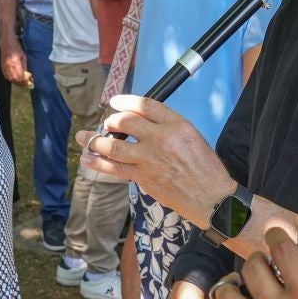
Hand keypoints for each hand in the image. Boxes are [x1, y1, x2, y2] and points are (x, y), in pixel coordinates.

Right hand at [1, 43, 30, 87]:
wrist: (6, 43)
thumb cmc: (16, 48)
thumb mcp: (23, 56)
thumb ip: (25, 66)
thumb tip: (27, 75)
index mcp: (16, 62)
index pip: (20, 75)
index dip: (24, 81)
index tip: (28, 83)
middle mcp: (9, 65)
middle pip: (15, 78)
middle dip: (20, 83)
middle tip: (24, 84)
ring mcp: (4, 66)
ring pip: (10, 78)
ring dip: (15, 82)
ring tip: (20, 83)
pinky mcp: (2, 66)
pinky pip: (5, 76)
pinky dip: (10, 79)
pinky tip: (14, 80)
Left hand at [77, 94, 230, 217]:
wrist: (211, 197)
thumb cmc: (205, 168)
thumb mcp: (192, 137)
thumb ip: (167, 127)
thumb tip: (142, 122)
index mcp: (177, 125)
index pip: (145, 105)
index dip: (125, 101)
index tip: (115, 101)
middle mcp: (161, 139)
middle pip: (125, 121)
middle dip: (111, 120)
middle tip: (107, 123)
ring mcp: (150, 159)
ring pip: (113, 144)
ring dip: (95, 140)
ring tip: (86, 138)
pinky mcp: (143, 177)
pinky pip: (114, 168)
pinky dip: (97, 163)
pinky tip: (87, 159)